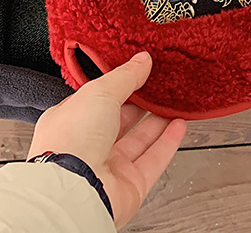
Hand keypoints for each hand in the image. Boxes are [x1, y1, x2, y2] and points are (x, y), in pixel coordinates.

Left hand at [29, 52, 185, 227]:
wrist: (74, 190)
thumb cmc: (72, 140)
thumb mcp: (100, 92)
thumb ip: (125, 76)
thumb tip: (142, 60)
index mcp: (71, 122)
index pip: (97, 100)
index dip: (118, 86)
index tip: (138, 71)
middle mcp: (88, 147)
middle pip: (120, 121)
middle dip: (140, 104)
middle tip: (158, 86)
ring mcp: (109, 168)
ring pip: (139, 140)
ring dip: (158, 122)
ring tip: (173, 102)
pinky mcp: (130, 186)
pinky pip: (154, 160)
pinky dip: (168, 143)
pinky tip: (179, 125)